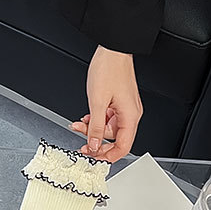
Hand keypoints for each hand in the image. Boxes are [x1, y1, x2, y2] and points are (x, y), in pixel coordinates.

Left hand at [69, 45, 142, 162]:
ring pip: (108, 128)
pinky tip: (87, 117)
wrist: (112, 50)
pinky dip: (97, 120)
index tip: (95, 159)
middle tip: (82, 143)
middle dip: (96, 141)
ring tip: (79, 125)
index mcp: (130, 116)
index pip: (122, 147)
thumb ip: (95, 127)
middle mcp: (130, 114)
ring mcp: (125, 108)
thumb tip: (94, 145)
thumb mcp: (97, 102)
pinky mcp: (118, 102)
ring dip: (93, 129)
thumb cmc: (109, 69)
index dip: (108, 156)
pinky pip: (108, 118)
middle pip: (114, 139)